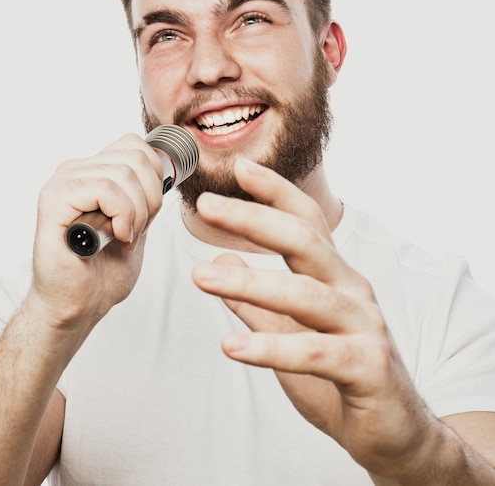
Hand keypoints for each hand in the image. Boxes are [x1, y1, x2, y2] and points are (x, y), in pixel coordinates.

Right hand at [30, 133, 163, 328]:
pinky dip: (123, 215)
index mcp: (92, 171)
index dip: (155, 175)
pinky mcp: (55, 200)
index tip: (150, 210)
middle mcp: (74, 170)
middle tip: (139, 228)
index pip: (134, 144)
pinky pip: (106, 189)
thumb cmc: (103, 269)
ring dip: (138, 211)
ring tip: (125, 236)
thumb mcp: (137, 222)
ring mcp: (62, 183)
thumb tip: (165, 170)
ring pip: (124, 173)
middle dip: (151, 197)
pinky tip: (117, 236)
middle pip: (136, 157)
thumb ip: (144, 193)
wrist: (78, 304)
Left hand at [192, 158, 440, 478]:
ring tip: (202, 277)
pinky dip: (271, 347)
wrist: (396, 430)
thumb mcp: (292, 331)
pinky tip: (232, 347)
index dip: (276, 193)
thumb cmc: (340, 374)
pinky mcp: (368, 366)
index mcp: (335, 276)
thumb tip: (221, 262)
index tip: (240, 169)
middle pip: (305, 242)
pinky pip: (315, 352)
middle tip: (208, 206)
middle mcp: (352, 290)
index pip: (307, 222)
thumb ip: (258, 300)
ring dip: (251, 283)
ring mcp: (364, 326)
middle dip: (255, 219)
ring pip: (306, 294)